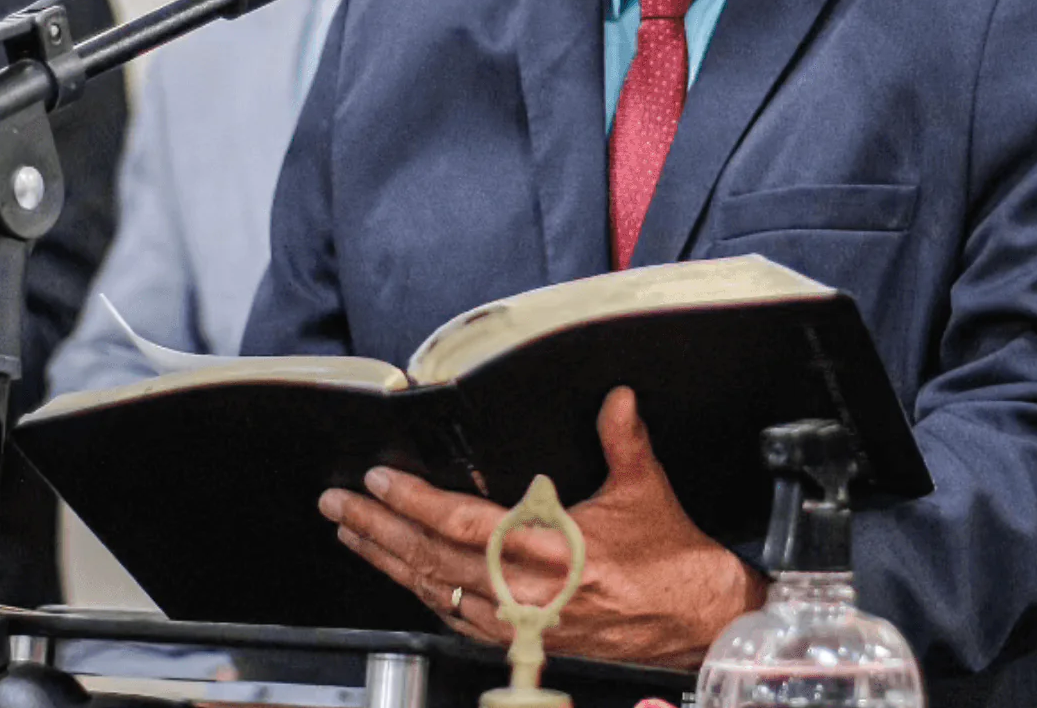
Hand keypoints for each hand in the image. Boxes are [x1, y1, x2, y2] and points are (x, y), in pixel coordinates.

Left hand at [321, 387, 764, 668]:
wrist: (697, 621)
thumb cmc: (672, 562)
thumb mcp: (648, 490)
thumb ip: (624, 439)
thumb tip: (616, 397)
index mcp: (555, 551)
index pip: (464, 525)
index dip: (414, 503)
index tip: (379, 482)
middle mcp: (530, 592)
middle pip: (433, 561)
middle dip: (379, 530)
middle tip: (340, 506)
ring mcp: (522, 622)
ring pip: (436, 592)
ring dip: (389, 562)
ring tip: (353, 535)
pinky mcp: (525, 640)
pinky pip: (457, 620)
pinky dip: (423, 595)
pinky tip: (403, 577)